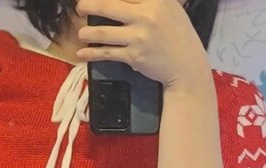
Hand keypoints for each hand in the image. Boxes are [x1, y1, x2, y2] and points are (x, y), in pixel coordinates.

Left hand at [75, 0, 209, 88]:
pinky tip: (82, 52)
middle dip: (89, 5)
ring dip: (87, 32)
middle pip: (109, 6)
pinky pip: (107, 53)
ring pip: (104, 32)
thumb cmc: (177, 35)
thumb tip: (125, 0)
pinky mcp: (133, 56)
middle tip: (80, 7)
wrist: (186, 64)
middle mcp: (146, 15)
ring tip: (80, 33)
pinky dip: (92, 53)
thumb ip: (149, 1)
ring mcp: (139, 37)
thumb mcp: (169, 8)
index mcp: (156, 0)